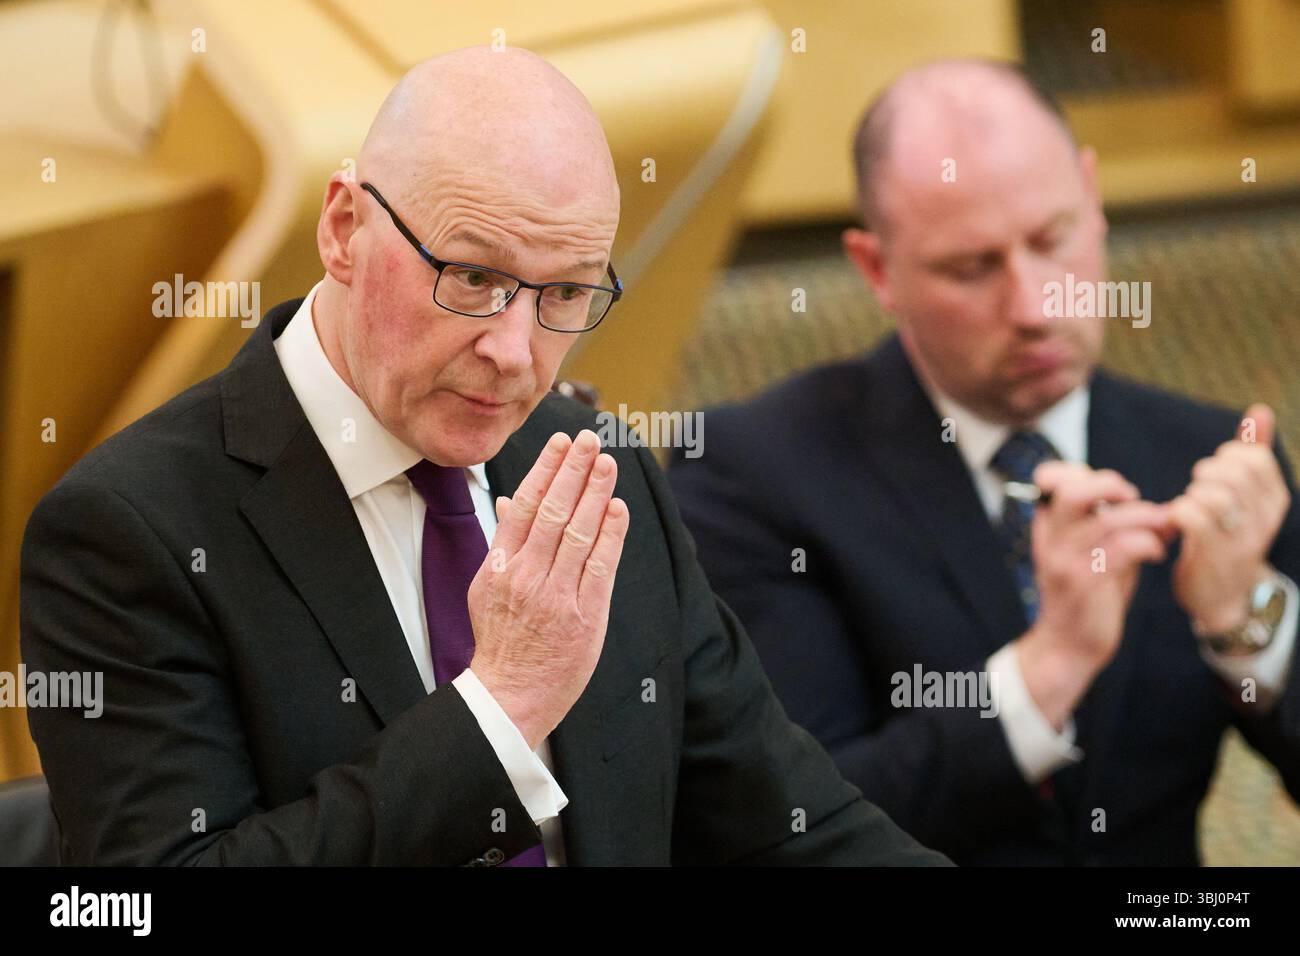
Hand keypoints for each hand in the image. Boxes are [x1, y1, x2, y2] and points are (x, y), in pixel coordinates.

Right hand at [467, 429, 628, 749]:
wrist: (509, 695)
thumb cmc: (501, 639)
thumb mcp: (487, 587)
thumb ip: (503, 542)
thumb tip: (506, 500)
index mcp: (499, 565)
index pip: (524, 504)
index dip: (545, 469)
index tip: (561, 442)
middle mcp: (525, 575)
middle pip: (552, 510)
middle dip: (573, 470)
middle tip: (591, 439)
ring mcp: (555, 595)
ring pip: (577, 532)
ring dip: (595, 493)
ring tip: (608, 463)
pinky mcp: (583, 616)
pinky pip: (600, 566)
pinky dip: (611, 534)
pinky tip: (619, 508)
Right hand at [1016, 462, 1173, 728]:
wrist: (1068, 645)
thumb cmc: (1086, 596)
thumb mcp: (1092, 555)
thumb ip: (1114, 529)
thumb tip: (1164, 509)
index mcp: (1047, 527)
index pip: (1049, 479)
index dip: (1077, 471)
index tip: (1107, 489)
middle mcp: (1052, 540)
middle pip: (1075, 491)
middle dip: (1111, 485)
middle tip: (1132, 498)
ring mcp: (1067, 561)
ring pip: (1111, 519)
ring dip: (1147, 518)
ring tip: (1162, 527)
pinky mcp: (1088, 583)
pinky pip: (1125, 547)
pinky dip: (1149, 543)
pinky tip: (1156, 553)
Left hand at [1169, 403, 1290, 632]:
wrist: (1222, 599)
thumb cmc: (1228, 537)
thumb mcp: (1247, 496)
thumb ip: (1252, 454)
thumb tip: (1260, 411)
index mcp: (1275, 500)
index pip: (1253, 458)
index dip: (1226, 458)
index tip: (1216, 475)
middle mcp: (1265, 519)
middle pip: (1232, 472)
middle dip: (1206, 474)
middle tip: (1197, 490)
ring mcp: (1241, 539)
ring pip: (1212, 494)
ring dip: (1191, 496)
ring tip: (1188, 508)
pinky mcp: (1213, 556)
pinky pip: (1191, 516)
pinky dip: (1177, 513)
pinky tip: (1175, 523)